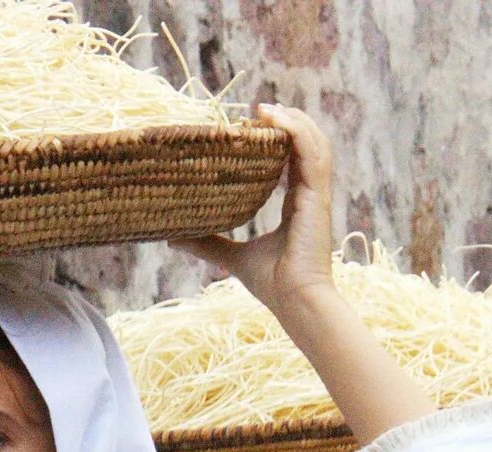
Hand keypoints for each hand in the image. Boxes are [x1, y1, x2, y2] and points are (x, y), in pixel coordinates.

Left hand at [179, 105, 333, 315]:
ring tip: (266, 109)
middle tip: (259, 110)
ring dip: (292, 120)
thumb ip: (209, 244)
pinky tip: (276, 119)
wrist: (296, 302)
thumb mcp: (234, 258)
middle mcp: (310, 196)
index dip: (280, 139)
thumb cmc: (274, 285)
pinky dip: (297, 131)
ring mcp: (317, 195)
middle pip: (308, 144)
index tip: (256, 124)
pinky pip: (312, 154)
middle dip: (287, 122)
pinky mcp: (318, 197)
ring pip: (314, 142)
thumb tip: (173, 239)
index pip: (294, 160)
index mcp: (297, 205)